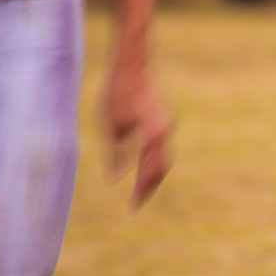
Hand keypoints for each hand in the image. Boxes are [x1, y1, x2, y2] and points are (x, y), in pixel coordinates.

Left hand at [100, 57, 172, 210]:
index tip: (132, 207)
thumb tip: (116, 177)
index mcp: (152, 135)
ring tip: (139, 191)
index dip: (141, 190)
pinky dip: (153, 162)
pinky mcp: (163, 122)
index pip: (149, 170)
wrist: (132, 68)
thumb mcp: (109, 127)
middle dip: (149, 187)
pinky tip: (141, 170)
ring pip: (163, 159)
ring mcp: (166, 126)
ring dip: (152, 176)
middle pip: (161, 167)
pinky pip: (161, 148)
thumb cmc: (116, 95)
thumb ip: (115, 154)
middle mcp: (164, 132)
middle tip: (135, 204)